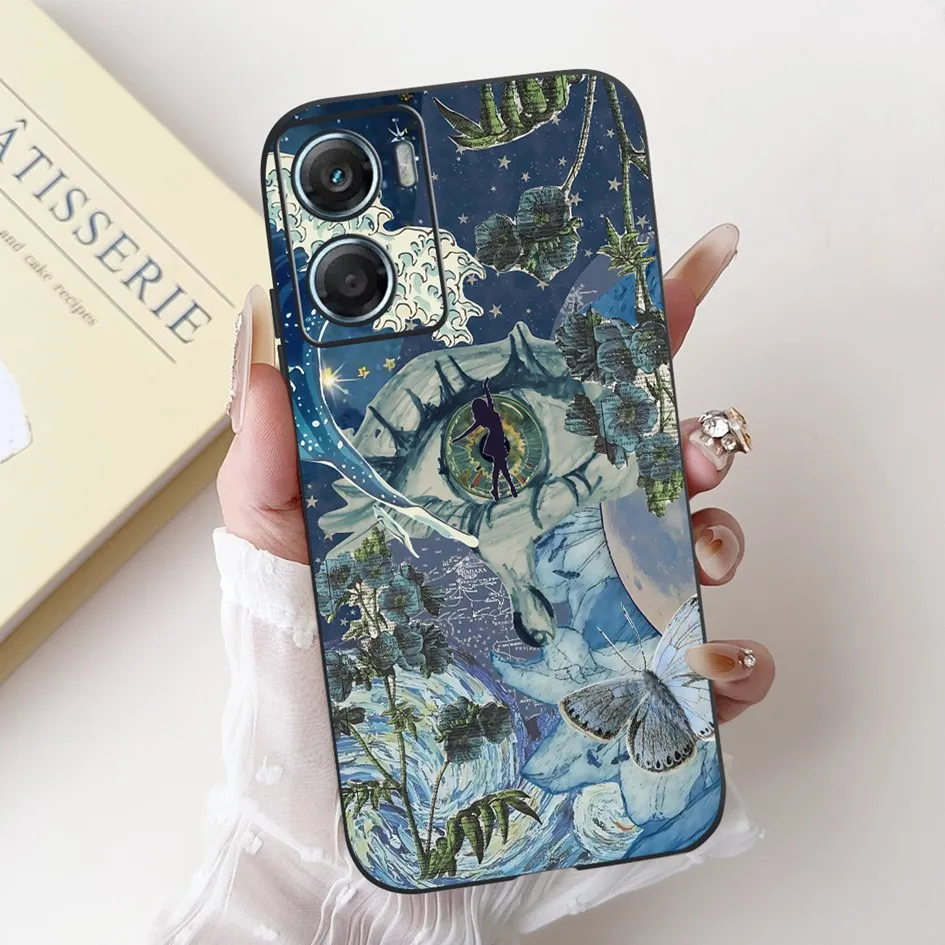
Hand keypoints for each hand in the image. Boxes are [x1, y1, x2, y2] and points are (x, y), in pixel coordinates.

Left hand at [216, 224, 773, 721]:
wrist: (324, 798)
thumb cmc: (303, 665)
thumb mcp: (275, 546)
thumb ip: (270, 458)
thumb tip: (264, 359)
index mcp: (489, 483)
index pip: (569, 391)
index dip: (631, 329)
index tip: (685, 271)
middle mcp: (551, 535)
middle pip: (654, 460)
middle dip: (697, 434)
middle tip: (694, 442)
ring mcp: (592, 610)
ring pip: (693, 549)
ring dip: (718, 534)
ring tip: (694, 550)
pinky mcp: (620, 695)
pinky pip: (705, 674)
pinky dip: (734, 661)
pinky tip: (712, 657)